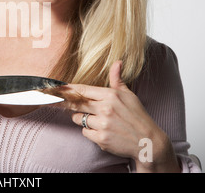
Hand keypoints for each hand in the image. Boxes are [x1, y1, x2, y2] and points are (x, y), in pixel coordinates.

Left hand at [62, 61, 179, 171]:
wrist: (148, 142)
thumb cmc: (138, 116)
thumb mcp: (129, 95)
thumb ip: (117, 80)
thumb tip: (117, 62)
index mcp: (110, 95)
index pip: (82, 89)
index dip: (67, 89)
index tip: (56, 88)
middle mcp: (105, 108)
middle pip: (76, 103)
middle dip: (65, 102)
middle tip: (55, 101)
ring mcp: (102, 124)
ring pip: (78, 118)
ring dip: (83, 119)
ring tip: (98, 120)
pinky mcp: (101, 139)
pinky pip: (85, 132)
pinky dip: (90, 132)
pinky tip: (102, 131)